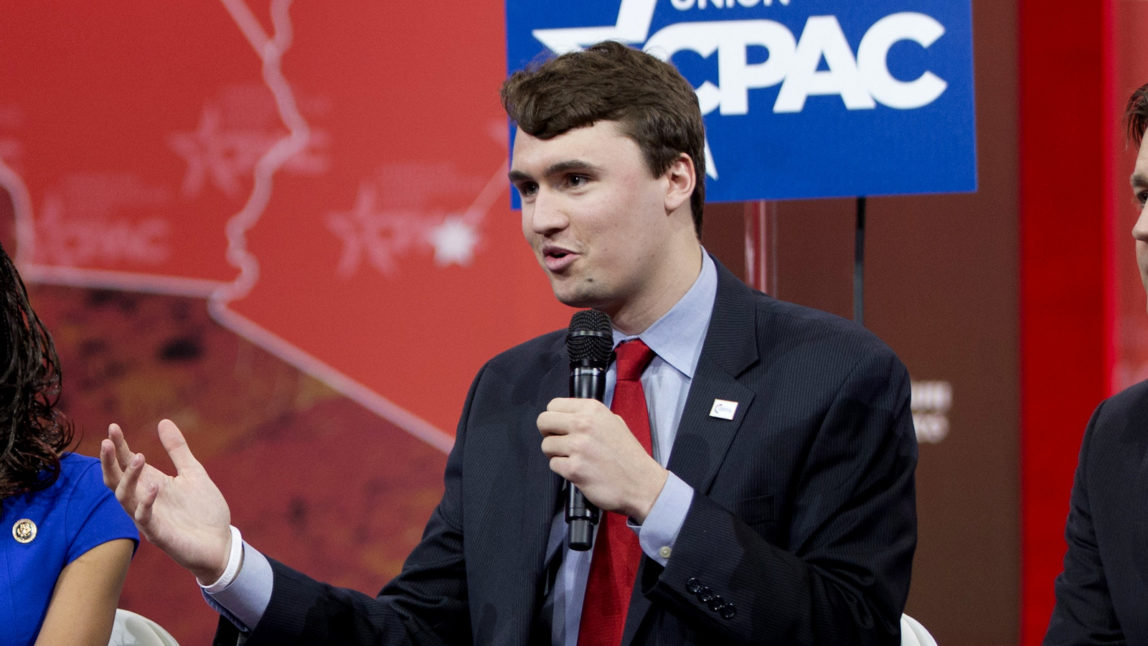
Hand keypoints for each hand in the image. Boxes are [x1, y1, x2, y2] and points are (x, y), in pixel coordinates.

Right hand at [100, 419, 232, 582]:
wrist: (220, 543)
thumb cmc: (204, 511)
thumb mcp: (193, 473)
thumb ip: (177, 450)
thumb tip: (163, 421)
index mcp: (151, 485)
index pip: (126, 464)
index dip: (119, 447)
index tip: (112, 427)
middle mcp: (144, 501)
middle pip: (115, 481)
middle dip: (110, 462)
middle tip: (108, 441)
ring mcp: (149, 518)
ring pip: (125, 498)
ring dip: (129, 478)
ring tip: (139, 457)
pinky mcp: (159, 535)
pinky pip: (144, 518)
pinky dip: (146, 502)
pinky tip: (154, 486)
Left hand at [537, 397, 667, 521]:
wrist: (641, 484)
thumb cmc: (629, 455)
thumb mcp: (614, 422)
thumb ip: (590, 416)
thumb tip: (568, 416)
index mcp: (592, 409)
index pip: (553, 405)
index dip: (554, 418)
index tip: (560, 427)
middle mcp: (583, 424)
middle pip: (543, 421)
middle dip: (548, 433)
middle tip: (560, 442)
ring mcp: (578, 446)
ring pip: (546, 445)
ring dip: (556, 454)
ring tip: (573, 459)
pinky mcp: (574, 469)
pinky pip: (553, 465)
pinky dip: (563, 470)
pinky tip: (579, 470)